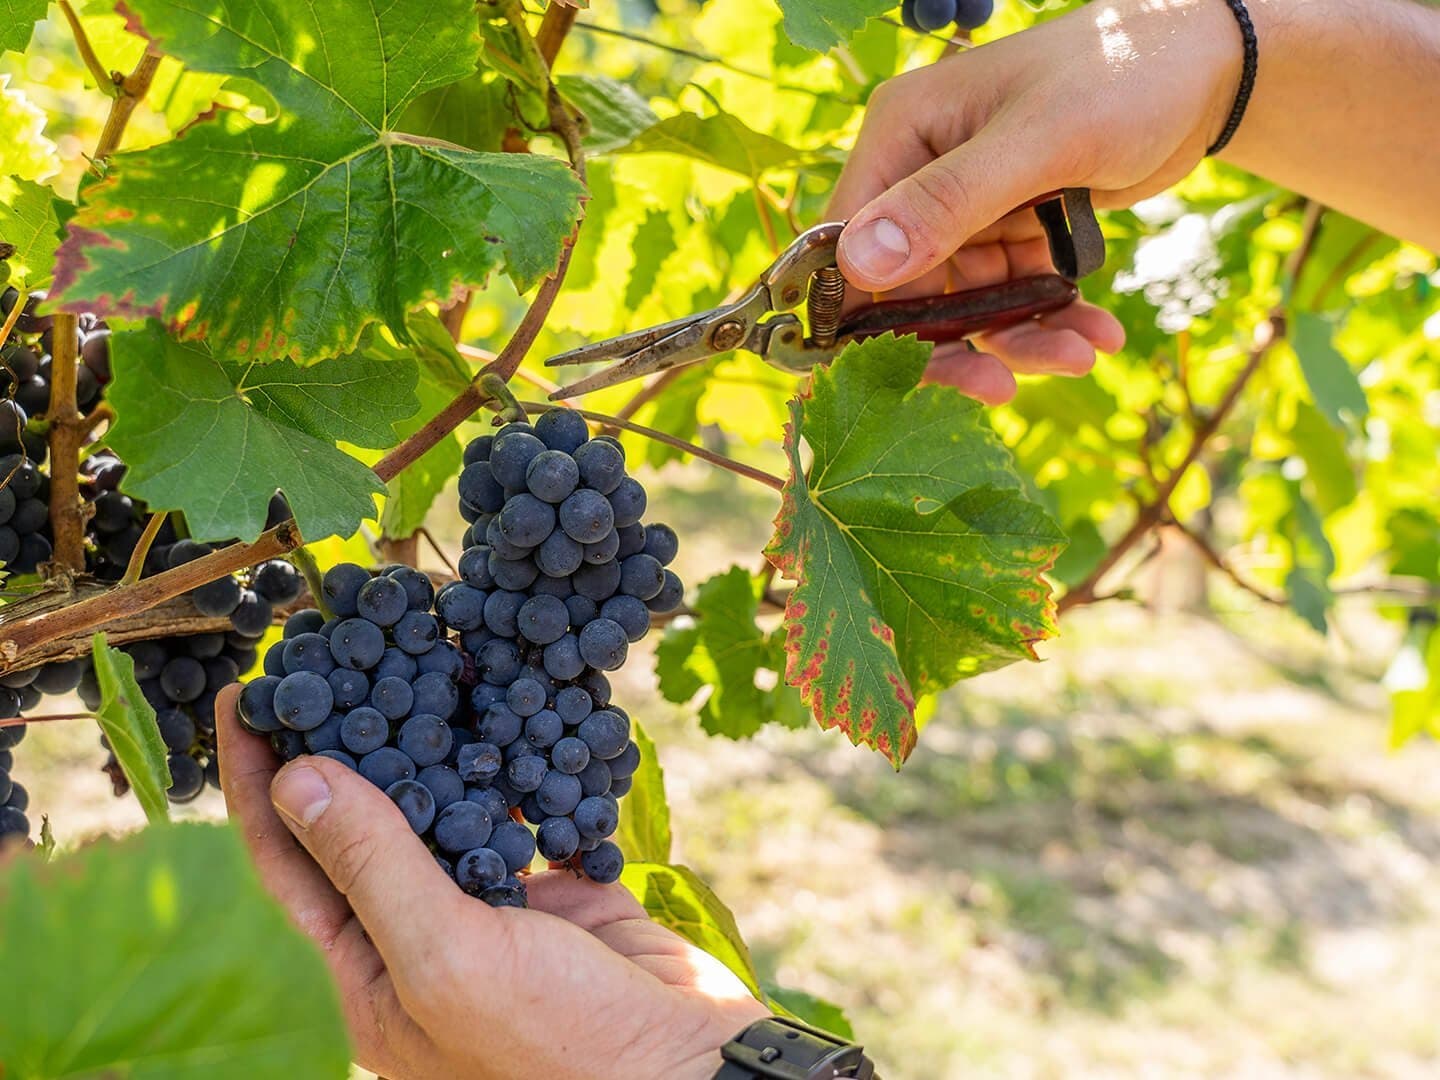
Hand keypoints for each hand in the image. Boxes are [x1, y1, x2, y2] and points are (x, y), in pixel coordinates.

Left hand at [215, 685, 767, 1079]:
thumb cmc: (559, 1044)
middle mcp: (424, 936)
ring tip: (418, 662)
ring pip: (449, 806)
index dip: (260, 779)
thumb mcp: (448, 959)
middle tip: (332, 657)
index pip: (292, 862)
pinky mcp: (561, 890)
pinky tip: (513, 707)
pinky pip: (526, 809)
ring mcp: (496, 910)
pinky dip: (520, 759)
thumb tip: (296, 778)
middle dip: (347, 740)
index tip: (244, 694)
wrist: (692, 1070)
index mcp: (373, 973)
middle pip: (367, 822)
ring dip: (436, 739)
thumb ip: (376, 867)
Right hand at [829, 0, 1245, 402]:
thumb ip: (947, 201)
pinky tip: (1096, 334)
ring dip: (1018, 339)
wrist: (1208, 66)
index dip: (860, 313)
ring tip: (1078, 356)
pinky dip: (1051, 321)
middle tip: (998, 388)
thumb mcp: (1038, 140)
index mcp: (903, 136)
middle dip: (956, 341)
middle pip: (908, 289)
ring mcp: (968, 207)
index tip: (893, 372)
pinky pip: (1013, 296)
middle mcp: (922, 175)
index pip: (848, 241)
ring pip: (966, 304)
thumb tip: (859, 264)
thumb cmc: (1122, 72)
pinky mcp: (1013, 229)